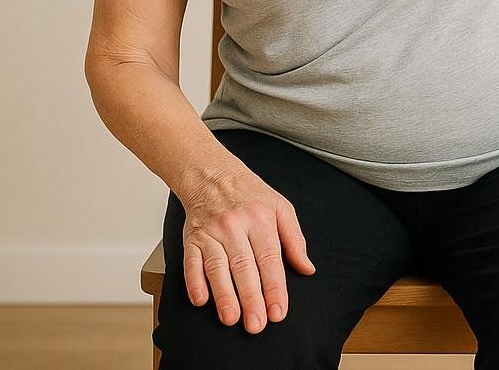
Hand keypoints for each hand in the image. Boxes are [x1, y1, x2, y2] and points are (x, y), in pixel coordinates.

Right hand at [178, 163, 316, 332]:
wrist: (212, 174)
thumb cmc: (250, 195)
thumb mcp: (281, 208)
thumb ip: (295, 240)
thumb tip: (307, 269)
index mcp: (261, 219)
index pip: (270, 259)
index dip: (274, 288)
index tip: (278, 312)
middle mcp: (235, 226)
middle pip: (244, 267)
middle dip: (251, 298)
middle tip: (256, 325)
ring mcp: (211, 232)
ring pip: (217, 267)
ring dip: (224, 295)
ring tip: (231, 318)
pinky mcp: (191, 237)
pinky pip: (191, 262)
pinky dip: (194, 282)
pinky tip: (201, 300)